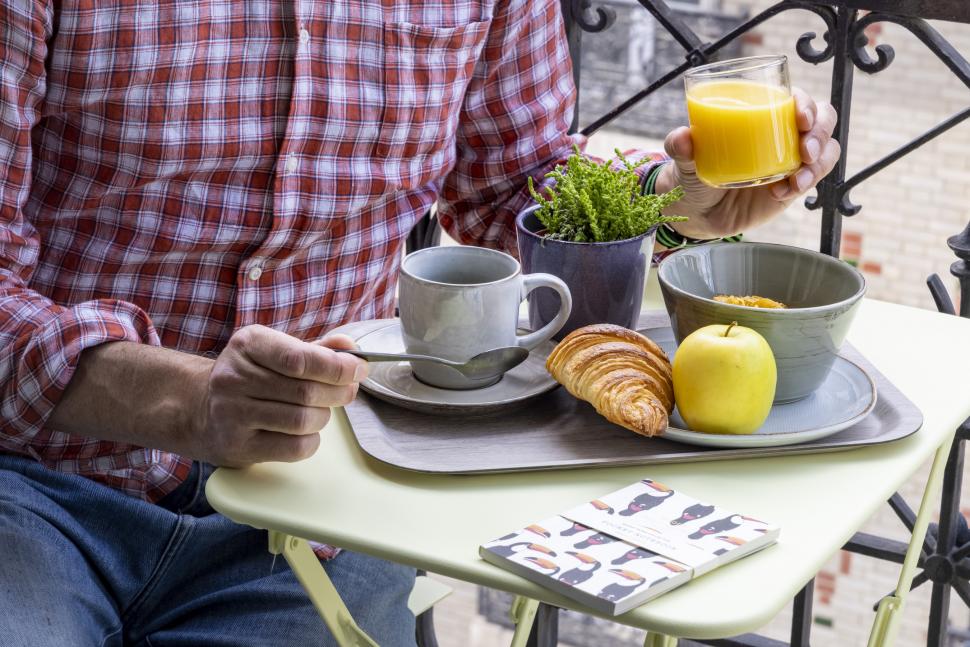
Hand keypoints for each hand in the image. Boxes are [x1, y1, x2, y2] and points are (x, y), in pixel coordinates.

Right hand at [194, 325, 367, 466]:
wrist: (200, 409)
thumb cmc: (251, 377)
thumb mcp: (276, 351)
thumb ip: (316, 350)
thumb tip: (352, 350)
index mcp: (248, 344)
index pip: (300, 359)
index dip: (337, 367)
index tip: (358, 369)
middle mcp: (234, 377)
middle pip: (306, 391)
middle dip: (338, 392)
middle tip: (347, 391)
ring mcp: (232, 414)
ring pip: (302, 420)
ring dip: (324, 416)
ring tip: (321, 410)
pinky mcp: (238, 446)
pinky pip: (294, 448)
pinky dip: (311, 440)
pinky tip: (305, 431)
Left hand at [655, 88, 840, 239]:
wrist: (698, 212)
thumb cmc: (694, 175)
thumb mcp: (685, 161)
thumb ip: (680, 148)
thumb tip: (681, 137)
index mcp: (760, 116)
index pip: (795, 98)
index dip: (805, 102)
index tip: (800, 117)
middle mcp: (782, 134)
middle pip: (822, 119)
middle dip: (821, 130)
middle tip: (806, 150)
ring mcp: (790, 159)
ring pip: (826, 149)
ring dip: (820, 162)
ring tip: (798, 178)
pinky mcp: (792, 185)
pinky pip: (813, 179)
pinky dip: (807, 184)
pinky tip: (782, 193)